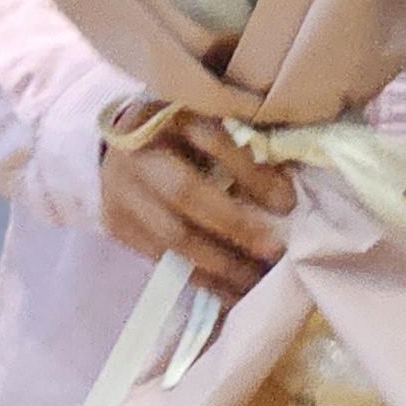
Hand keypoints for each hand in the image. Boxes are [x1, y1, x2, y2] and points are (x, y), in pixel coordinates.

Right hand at [93, 108, 294, 299]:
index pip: (208, 139)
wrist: (117, 149)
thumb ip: (238, 148)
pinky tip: (231, 291)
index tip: (287, 203)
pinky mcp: (117, 226)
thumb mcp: (207, 125)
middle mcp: (137, 150)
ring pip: (172, 235)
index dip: (248, 171)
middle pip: (184, 191)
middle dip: (234, 226)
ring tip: (258, 280)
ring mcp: (121, 191)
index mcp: (166, 113)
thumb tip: (282, 197)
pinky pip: (163, 259)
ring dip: (221, 264)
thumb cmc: (179, 136)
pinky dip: (201, 279)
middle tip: (274, 251)